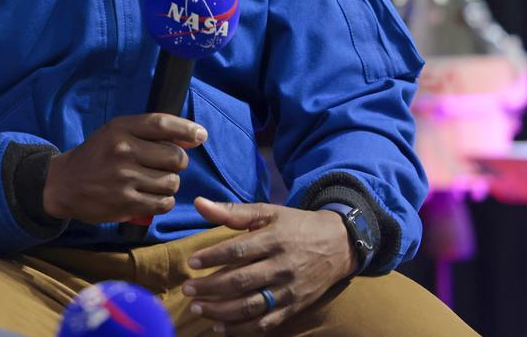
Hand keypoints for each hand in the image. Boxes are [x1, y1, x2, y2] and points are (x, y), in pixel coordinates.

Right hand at [42, 113, 206, 223]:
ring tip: (154, 182)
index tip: (201, 135)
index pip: (162, 124)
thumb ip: (148, 132)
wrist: (63, 184)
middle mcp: (123, 151)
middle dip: (177, 162)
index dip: (187, 129)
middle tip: (165, 165)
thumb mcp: (114, 133)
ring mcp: (124, 179)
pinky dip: (163, 201)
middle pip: (174, 157)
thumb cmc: (95, 155)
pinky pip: (163, 203)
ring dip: (169, 184)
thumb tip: (193, 137)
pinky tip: (152, 197)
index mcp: (120, 129)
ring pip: (172, 182)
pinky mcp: (125, 203)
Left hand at [181, 197, 355, 333]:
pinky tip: (220, 326)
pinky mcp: (294, 307)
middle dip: (210, 288)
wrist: (339, 245)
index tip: (192, 263)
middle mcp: (282, 267)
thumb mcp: (268, 212)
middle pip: (241, 281)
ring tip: (197, 309)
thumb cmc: (296, 226)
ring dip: (221, 311)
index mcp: (274, 240)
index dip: (213, 257)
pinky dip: (242, 329)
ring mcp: (289, 290)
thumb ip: (233, 211)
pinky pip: (266, 323)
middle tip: (187, 290)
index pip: (238, 250)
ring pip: (251, 306)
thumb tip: (199, 203)